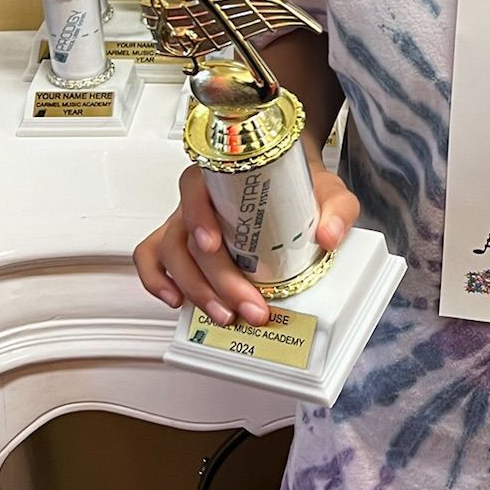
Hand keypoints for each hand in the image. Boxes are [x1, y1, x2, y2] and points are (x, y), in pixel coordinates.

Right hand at [133, 155, 358, 328]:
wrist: (291, 182)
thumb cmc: (299, 184)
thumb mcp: (328, 190)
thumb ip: (336, 209)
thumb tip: (327, 236)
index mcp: (223, 176)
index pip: (195, 189)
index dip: (198, 218)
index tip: (214, 244)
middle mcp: (199, 199)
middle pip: (187, 237)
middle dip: (215, 279)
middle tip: (246, 305)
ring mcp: (187, 222)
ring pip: (170, 254)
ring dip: (195, 289)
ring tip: (225, 314)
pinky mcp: (183, 242)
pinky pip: (153, 257)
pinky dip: (156, 280)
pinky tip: (177, 301)